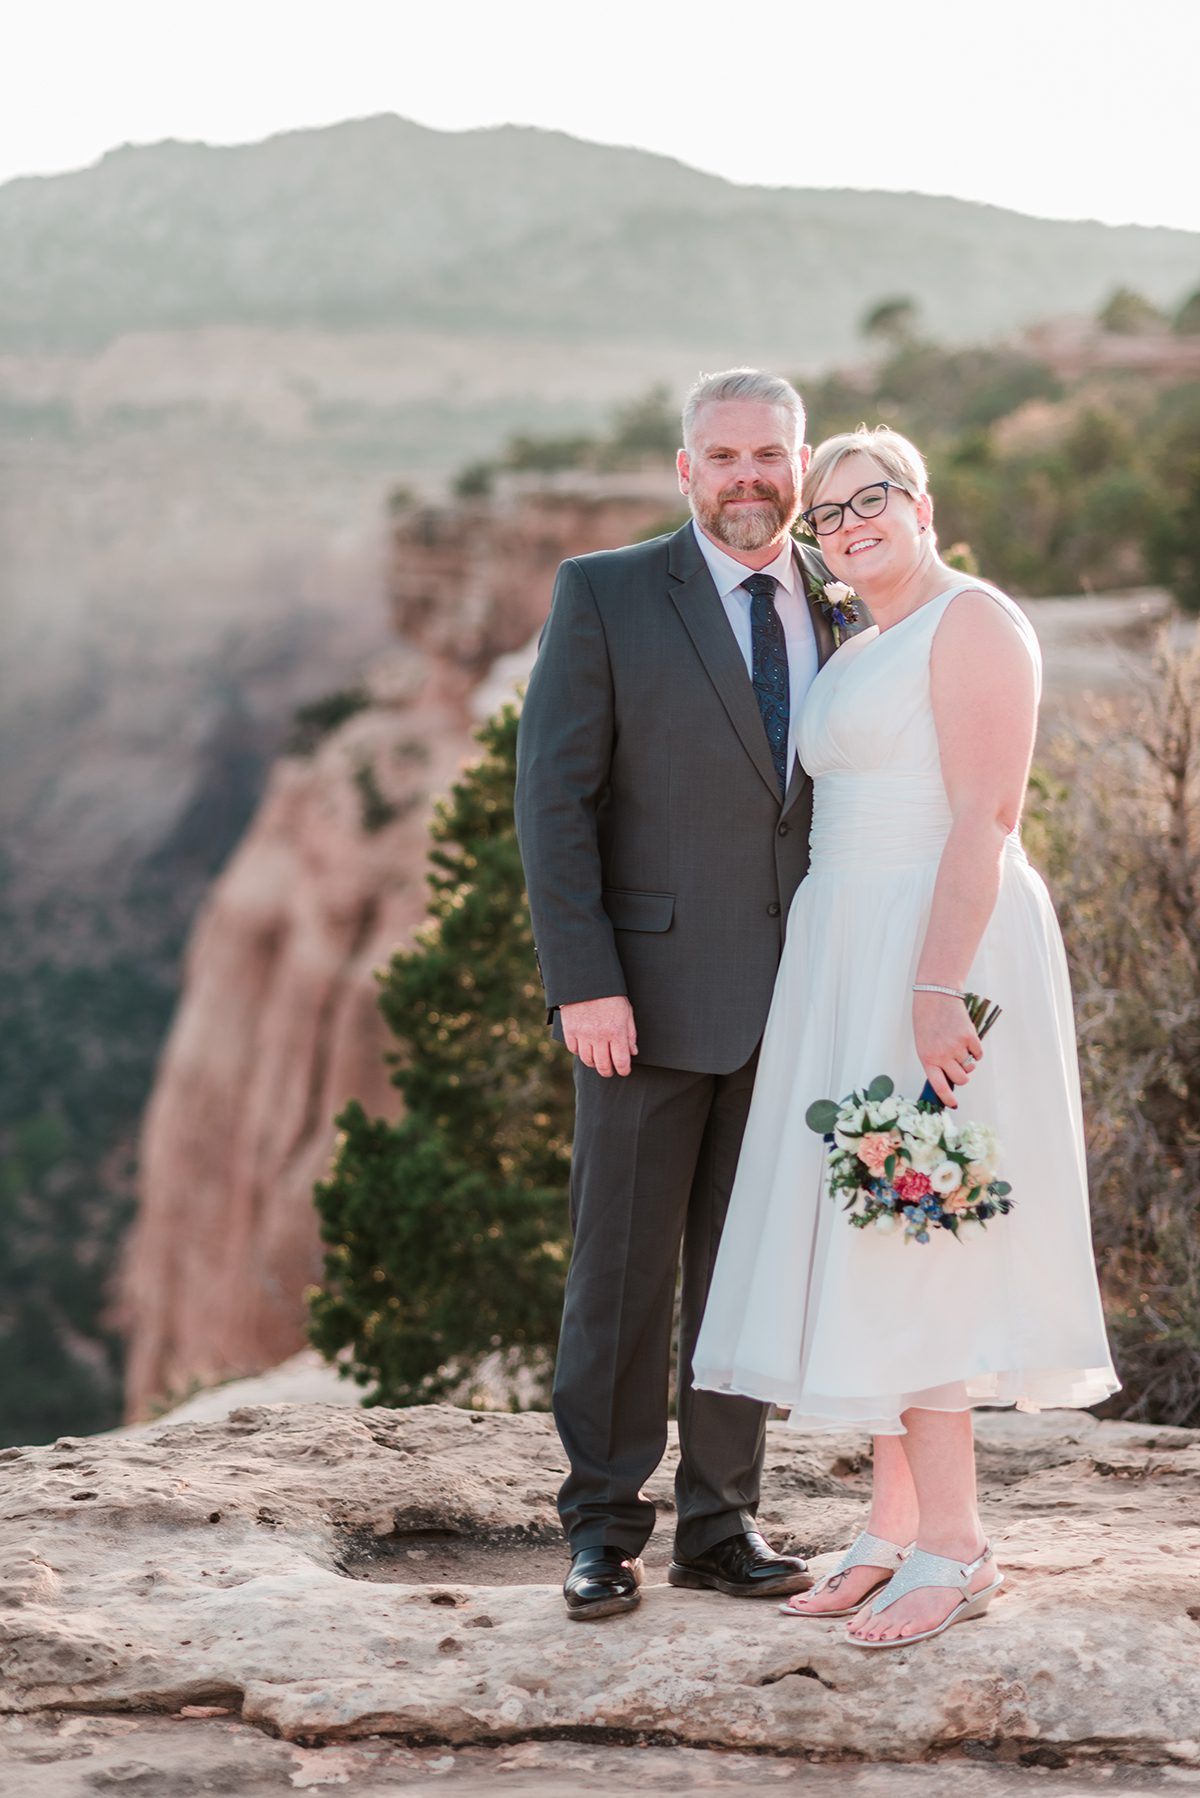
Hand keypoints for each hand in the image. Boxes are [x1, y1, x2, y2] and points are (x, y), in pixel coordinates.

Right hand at [560, 995, 637, 1076]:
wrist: (587, 981)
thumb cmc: (610, 995)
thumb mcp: (626, 1012)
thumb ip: (630, 1034)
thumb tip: (633, 1052)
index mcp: (616, 1031)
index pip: (621, 1062)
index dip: (624, 1070)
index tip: (624, 1071)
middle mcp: (599, 1036)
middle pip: (603, 1066)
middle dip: (608, 1072)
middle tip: (610, 1070)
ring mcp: (583, 1034)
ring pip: (587, 1061)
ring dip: (594, 1063)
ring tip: (597, 1059)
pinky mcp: (569, 1030)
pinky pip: (574, 1050)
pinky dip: (579, 1051)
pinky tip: (585, 1047)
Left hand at [913, 991, 983, 1108]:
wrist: (935, 996)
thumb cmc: (927, 1021)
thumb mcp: (924, 1043)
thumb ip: (935, 1060)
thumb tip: (951, 1077)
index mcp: (927, 1058)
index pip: (939, 1085)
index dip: (947, 1097)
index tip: (954, 1104)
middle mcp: (942, 1055)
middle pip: (961, 1078)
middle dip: (963, 1076)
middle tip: (960, 1067)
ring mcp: (957, 1046)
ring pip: (970, 1066)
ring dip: (968, 1061)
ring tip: (959, 1046)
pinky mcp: (969, 1036)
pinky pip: (978, 1054)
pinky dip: (976, 1051)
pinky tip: (968, 1040)